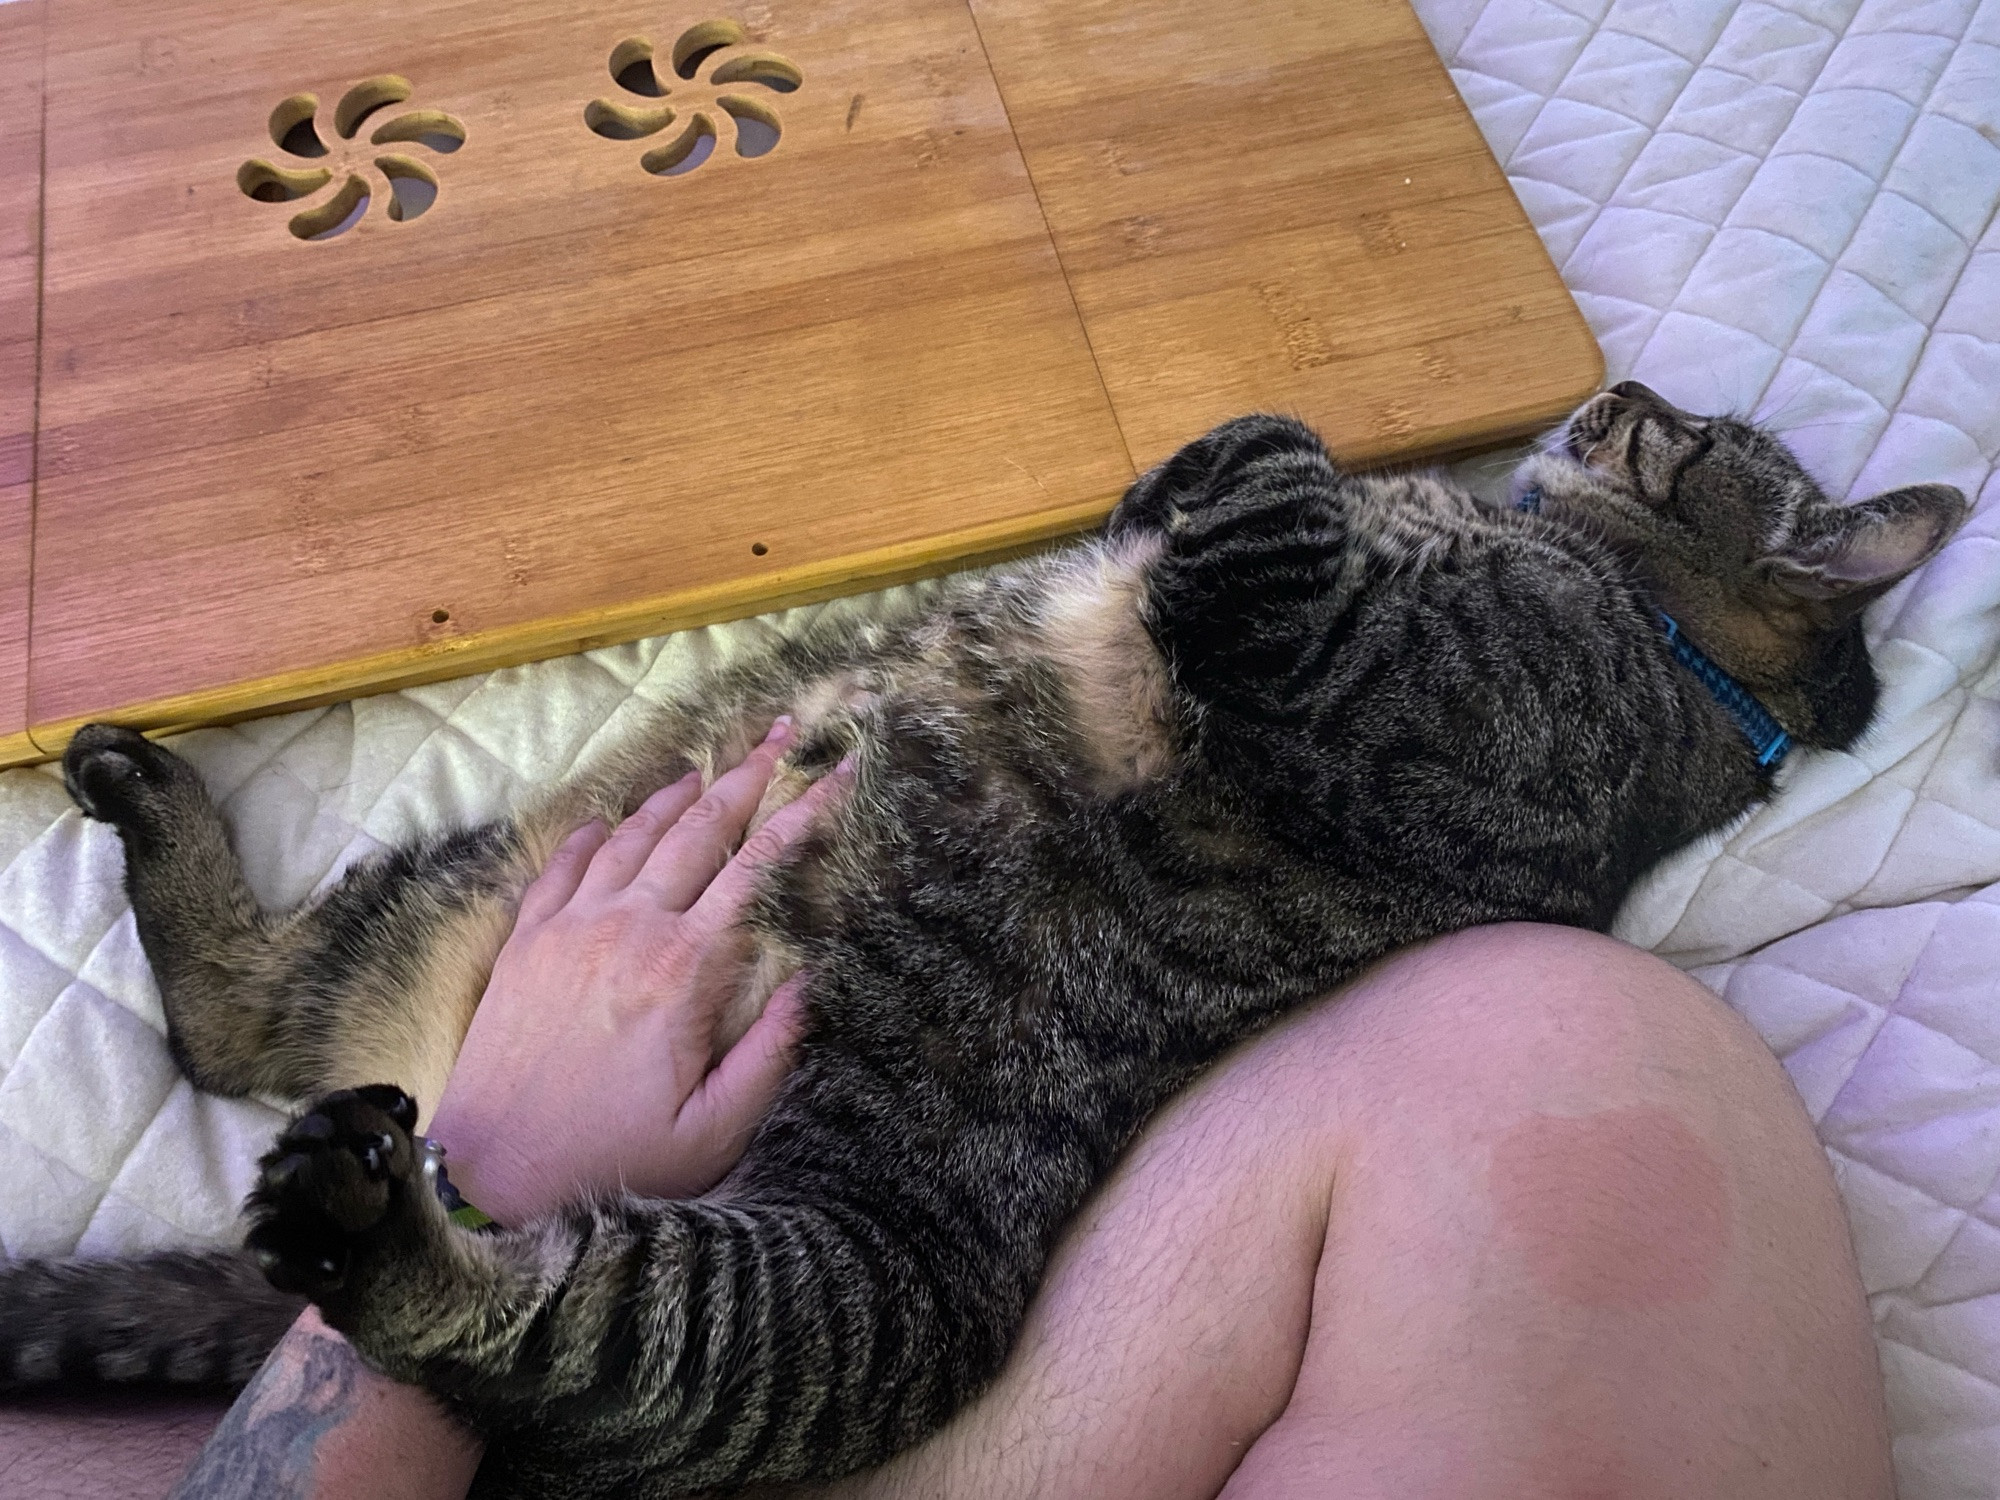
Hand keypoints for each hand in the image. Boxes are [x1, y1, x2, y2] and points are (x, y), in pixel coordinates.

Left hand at [426, 717, 845, 1224]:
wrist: (491, 1180)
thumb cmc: (614, 1163)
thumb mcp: (717, 1129)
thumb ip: (772, 1051)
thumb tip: (812, 979)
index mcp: (684, 970)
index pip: (759, 867)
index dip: (807, 812)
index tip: (841, 772)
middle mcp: (626, 930)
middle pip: (698, 828)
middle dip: (748, 775)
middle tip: (781, 733)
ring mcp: (568, 930)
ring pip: (631, 836)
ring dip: (674, 796)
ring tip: (708, 769)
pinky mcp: (524, 946)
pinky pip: (562, 867)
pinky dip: (593, 835)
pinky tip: (611, 823)